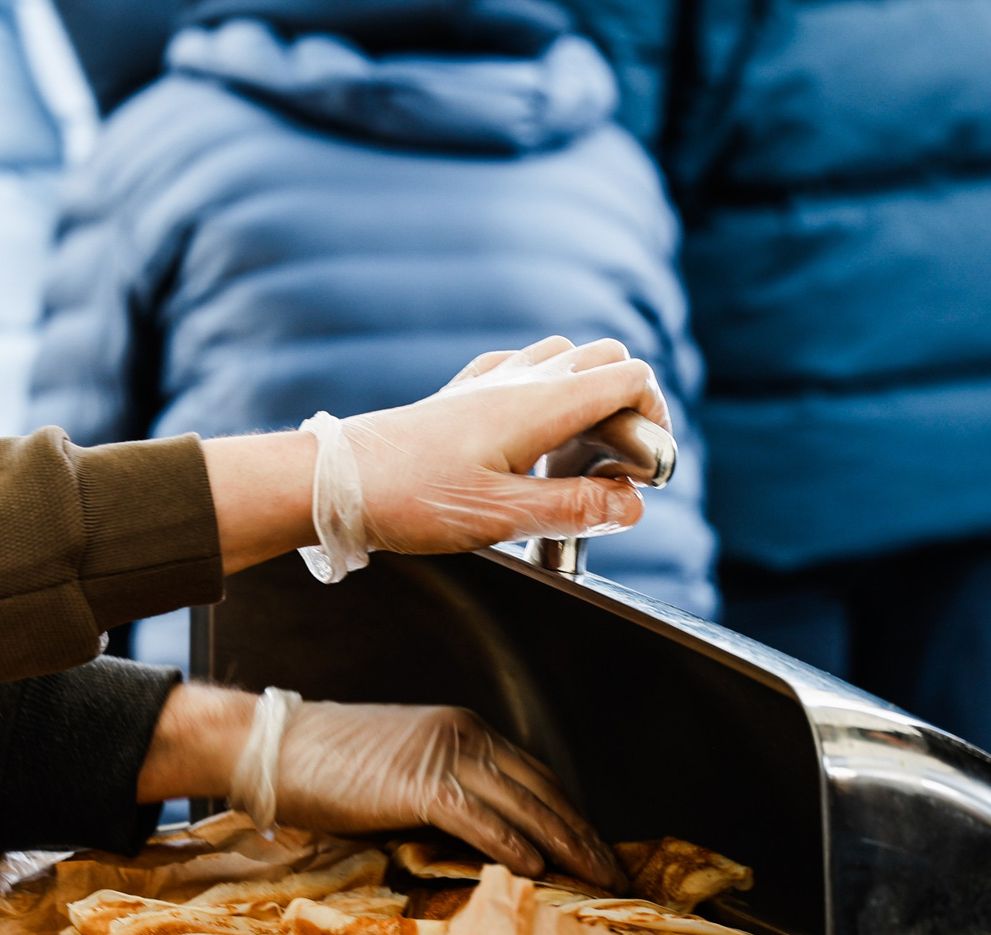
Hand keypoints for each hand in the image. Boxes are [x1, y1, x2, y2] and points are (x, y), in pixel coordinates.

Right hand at [135, 685, 622, 886]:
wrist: (273, 748)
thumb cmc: (327, 769)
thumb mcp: (402, 775)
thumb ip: (448, 796)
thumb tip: (486, 840)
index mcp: (464, 731)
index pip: (537, 777)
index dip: (574, 816)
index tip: (600, 851)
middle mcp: (464, 735)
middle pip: (543, 791)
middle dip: (585, 836)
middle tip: (618, 875)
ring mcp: (443, 756)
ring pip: (523, 804)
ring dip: (565, 846)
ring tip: (596, 881)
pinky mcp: (417, 783)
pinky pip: (478, 818)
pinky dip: (511, 843)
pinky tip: (536, 870)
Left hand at [202, 336, 669, 571]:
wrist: (335, 483)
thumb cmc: (411, 498)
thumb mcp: (501, 517)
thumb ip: (574, 508)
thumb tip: (633, 505)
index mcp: (540, 404)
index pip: (630, 378)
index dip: (655, 420)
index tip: (642, 471)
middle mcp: (520, 380)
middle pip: (606, 361)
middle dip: (630, 407)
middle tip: (614, 467)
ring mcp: (490, 382)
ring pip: (566, 361)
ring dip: (588, 399)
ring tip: (571, 461)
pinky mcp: (463, 395)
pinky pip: (523, 371)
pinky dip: (546, 395)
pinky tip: (528, 440)